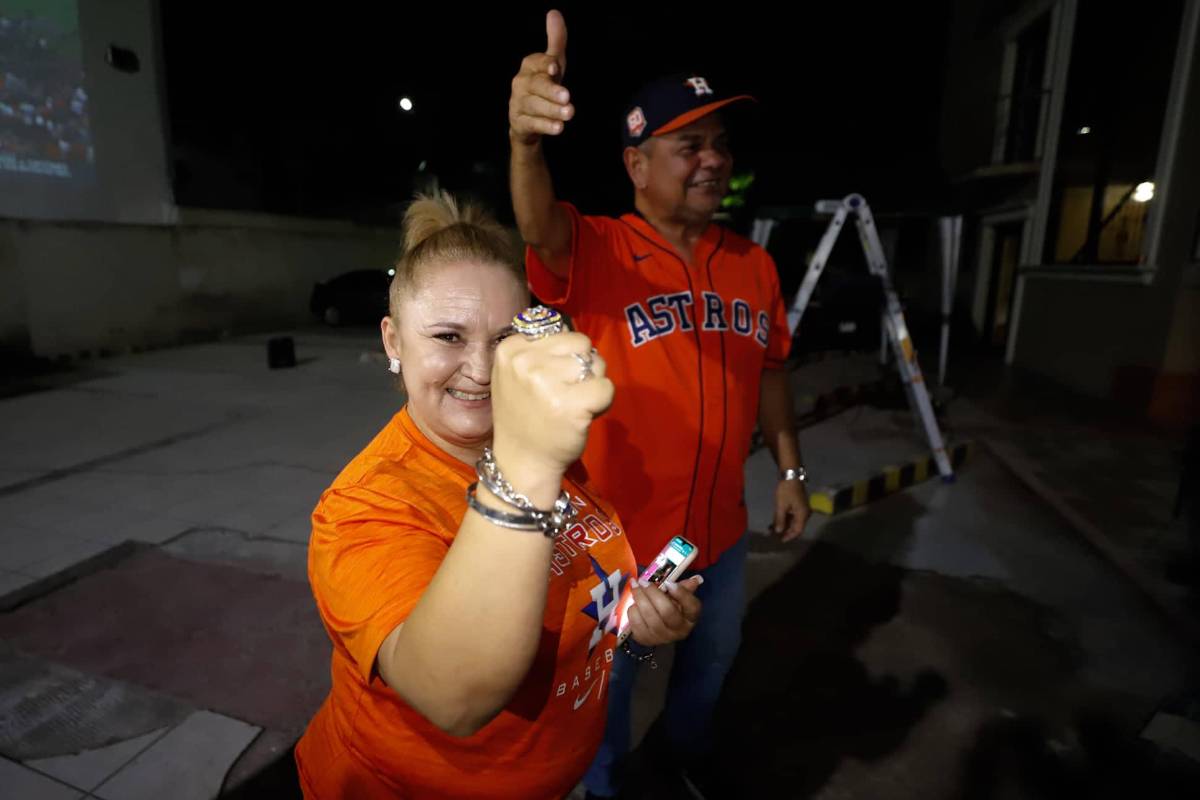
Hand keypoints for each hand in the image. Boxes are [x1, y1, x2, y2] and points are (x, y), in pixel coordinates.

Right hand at [489, 331, 611, 503]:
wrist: (521, 462)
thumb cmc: (524, 418)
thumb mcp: (517, 375)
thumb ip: (541, 352)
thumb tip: (577, 340)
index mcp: (510, 349)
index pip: (561, 333)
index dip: (566, 357)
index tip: (551, 382)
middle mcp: (525, 362)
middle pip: (581, 343)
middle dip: (583, 366)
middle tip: (568, 393)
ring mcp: (546, 383)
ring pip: (596, 363)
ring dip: (593, 383)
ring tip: (574, 404)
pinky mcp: (570, 404)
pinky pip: (606, 387)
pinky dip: (603, 402)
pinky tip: (583, 416)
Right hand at [508, 10, 572, 145]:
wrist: (526, 121)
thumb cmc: (542, 87)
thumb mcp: (552, 64)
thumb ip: (555, 41)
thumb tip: (554, 13)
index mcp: (529, 67)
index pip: (536, 63)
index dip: (545, 65)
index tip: (554, 68)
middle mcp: (520, 84)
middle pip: (536, 86)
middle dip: (551, 91)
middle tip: (567, 97)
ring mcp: (518, 104)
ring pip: (535, 106)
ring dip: (552, 110)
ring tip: (569, 113)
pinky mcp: (519, 123)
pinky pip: (533, 124)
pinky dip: (546, 126)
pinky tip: (559, 127)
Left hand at [627, 575, 702, 646]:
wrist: (660, 630)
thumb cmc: (671, 608)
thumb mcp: (679, 598)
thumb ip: (684, 587)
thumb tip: (696, 579)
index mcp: (690, 617)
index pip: (691, 606)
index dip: (681, 593)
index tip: (668, 582)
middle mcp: (679, 630)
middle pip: (667, 611)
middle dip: (653, 593)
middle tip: (643, 581)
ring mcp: (662, 637)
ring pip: (650, 617)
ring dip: (640, 599)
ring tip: (635, 587)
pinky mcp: (646, 640)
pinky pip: (637, 624)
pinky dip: (633, 611)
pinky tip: (633, 603)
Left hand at [771, 478, 810, 542]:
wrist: (790, 475)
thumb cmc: (786, 490)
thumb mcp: (781, 506)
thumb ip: (780, 519)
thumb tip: (778, 531)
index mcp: (803, 514)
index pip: (798, 530)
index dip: (789, 536)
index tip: (781, 540)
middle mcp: (804, 513)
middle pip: (796, 526)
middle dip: (785, 531)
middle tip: (775, 535)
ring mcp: (801, 508)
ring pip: (793, 521)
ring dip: (784, 525)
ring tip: (772, 529)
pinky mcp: (797, 504)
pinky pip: (792, 515)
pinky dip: (784, 518)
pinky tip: (775, 521)